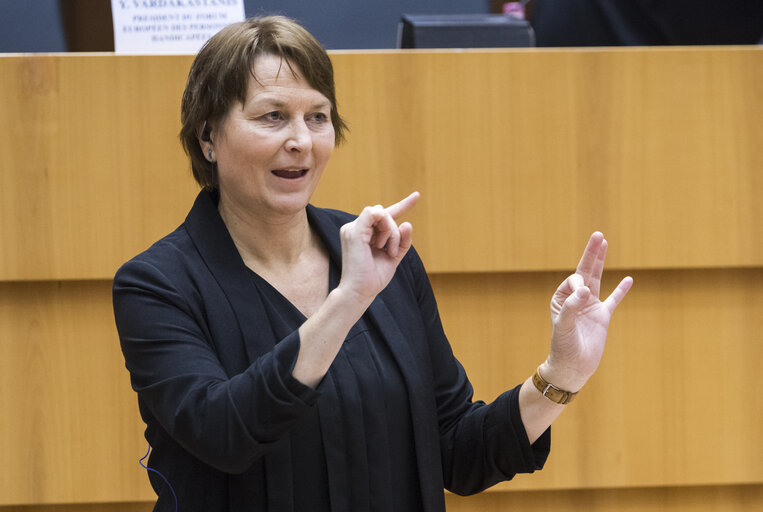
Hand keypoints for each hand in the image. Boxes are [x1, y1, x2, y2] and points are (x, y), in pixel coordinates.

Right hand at [337, 192, 418, 303]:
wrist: (360, 291)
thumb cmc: (374, 277)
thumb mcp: (394, 256)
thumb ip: (403, 241)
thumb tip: (407, 223)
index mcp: (364, 233)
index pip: (385, 215)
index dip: (403, 205)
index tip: (417, 195)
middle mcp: (356, 228)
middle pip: (386, 214)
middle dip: (395, 232)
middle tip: (392, 252)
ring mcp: (352, 228)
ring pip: (382, 213)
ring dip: (392, 232)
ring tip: (388, 251)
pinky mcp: (353, 230)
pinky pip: (375, 213)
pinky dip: (385, 228)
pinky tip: (381, 244)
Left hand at [543, 232, 632, 390]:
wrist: (573, 368)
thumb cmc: (563, 347)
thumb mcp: (564, 326)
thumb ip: (573, 307)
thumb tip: (585, 290)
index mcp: (562, 298)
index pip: (574, 281)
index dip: (579, 284)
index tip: (582, 297)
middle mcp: (576, 299)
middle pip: (585, 272)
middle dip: (591, 254)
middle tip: (597, 234)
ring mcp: (590, 306)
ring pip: (597, 279)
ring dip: (600, 262)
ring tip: (603, 243)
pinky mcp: (603, 317)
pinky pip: (613, 300)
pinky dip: (621, 290)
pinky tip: (628, 279)